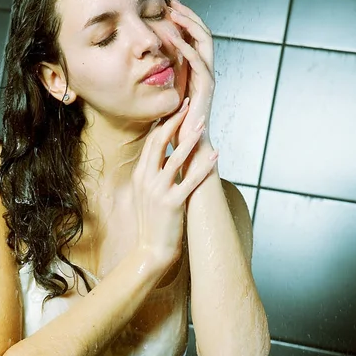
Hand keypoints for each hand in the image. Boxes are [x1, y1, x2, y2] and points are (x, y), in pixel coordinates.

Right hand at [133, 100, 217, 269]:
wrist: (151, 250)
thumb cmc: (153, 222)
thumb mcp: (146, 194)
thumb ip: (152, 174)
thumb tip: (165, 157)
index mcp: (140, 175)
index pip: (151, 142)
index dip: (164, 123)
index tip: (175, 108)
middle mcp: (146, 180)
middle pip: (159, 142)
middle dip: (175, 122)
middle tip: (187, 105)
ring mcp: (158, 191)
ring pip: (175, 158)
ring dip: (190, 139)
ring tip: (202, 123)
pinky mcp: (173, 204)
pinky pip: (191, 180)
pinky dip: (204, 166)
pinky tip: (215, 155)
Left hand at [167, 0, 214, 148]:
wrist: (188, 146)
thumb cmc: (175, 124)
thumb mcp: (167, 93)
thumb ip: (164, 77)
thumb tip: (148, 64)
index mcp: (197, 70)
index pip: (194, 37)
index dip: (183, 20)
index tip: (166, 7)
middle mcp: (205, 70)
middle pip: (202, 33)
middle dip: (187, 15)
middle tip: (170, 1)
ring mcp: (207, 77)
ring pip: (204, 41)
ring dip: (188, 24)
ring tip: (173, 12)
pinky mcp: (205, 88)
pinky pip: (198, 62)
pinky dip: (186, 48)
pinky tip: (173, 39)